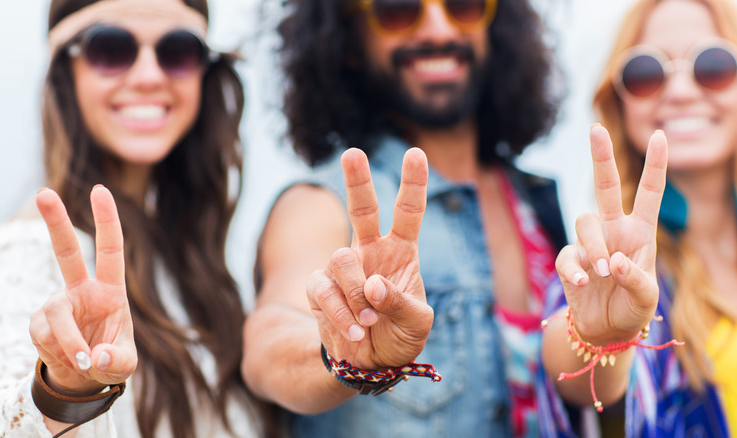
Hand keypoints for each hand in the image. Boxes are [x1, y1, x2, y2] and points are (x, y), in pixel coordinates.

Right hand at [29, 186, 136, 394]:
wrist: (83, 376)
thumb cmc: (110, 358)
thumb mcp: (124, 364)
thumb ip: (116, 361)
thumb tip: (95, 355)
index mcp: (110, 290)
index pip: (110, 250)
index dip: (107, 221)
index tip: (99, 190)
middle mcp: (82, 290)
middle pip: (66, 252)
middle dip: (55, 222)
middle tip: (43, 193)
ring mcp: (58, 304)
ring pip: (57, 316)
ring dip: (69, 343)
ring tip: (83, 362)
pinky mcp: (39, 322)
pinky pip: (45, 336)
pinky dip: (58, 353)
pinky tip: (67, 359)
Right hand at [307, 147, 431, 369]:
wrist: (368, 364)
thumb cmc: (400, 336)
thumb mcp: (417, 323)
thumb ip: (400, 302)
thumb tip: (374, 285)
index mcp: (401, 251)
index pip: (408, 211)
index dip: (413, 183)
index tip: (416, 153)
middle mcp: (370, 251)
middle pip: (362, 208)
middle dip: (357, 180)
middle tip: (352, 153)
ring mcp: (342, 267)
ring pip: (342, 259)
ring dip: (357, 293)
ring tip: (369, 321)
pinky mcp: (319, 287)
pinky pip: (324, 288)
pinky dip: (341, 312)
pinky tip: (354, 330)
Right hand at [555, 125, 667, 344]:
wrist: (604, 329)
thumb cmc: (632, 308)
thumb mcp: (646, 298)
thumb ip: (636, 279)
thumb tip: (615, 262)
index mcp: (640, 232)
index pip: (649, 193)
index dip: (655, 164)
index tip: (660, 135)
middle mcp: (613, 230)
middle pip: (604, 185)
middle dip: (600, 156)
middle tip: (596, 129)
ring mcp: (589, 244)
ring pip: (584, 222)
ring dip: (596, 245)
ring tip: (607, 272)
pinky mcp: (570, 261)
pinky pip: (569, 255)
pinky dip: (576, 269)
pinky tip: (585, 283)